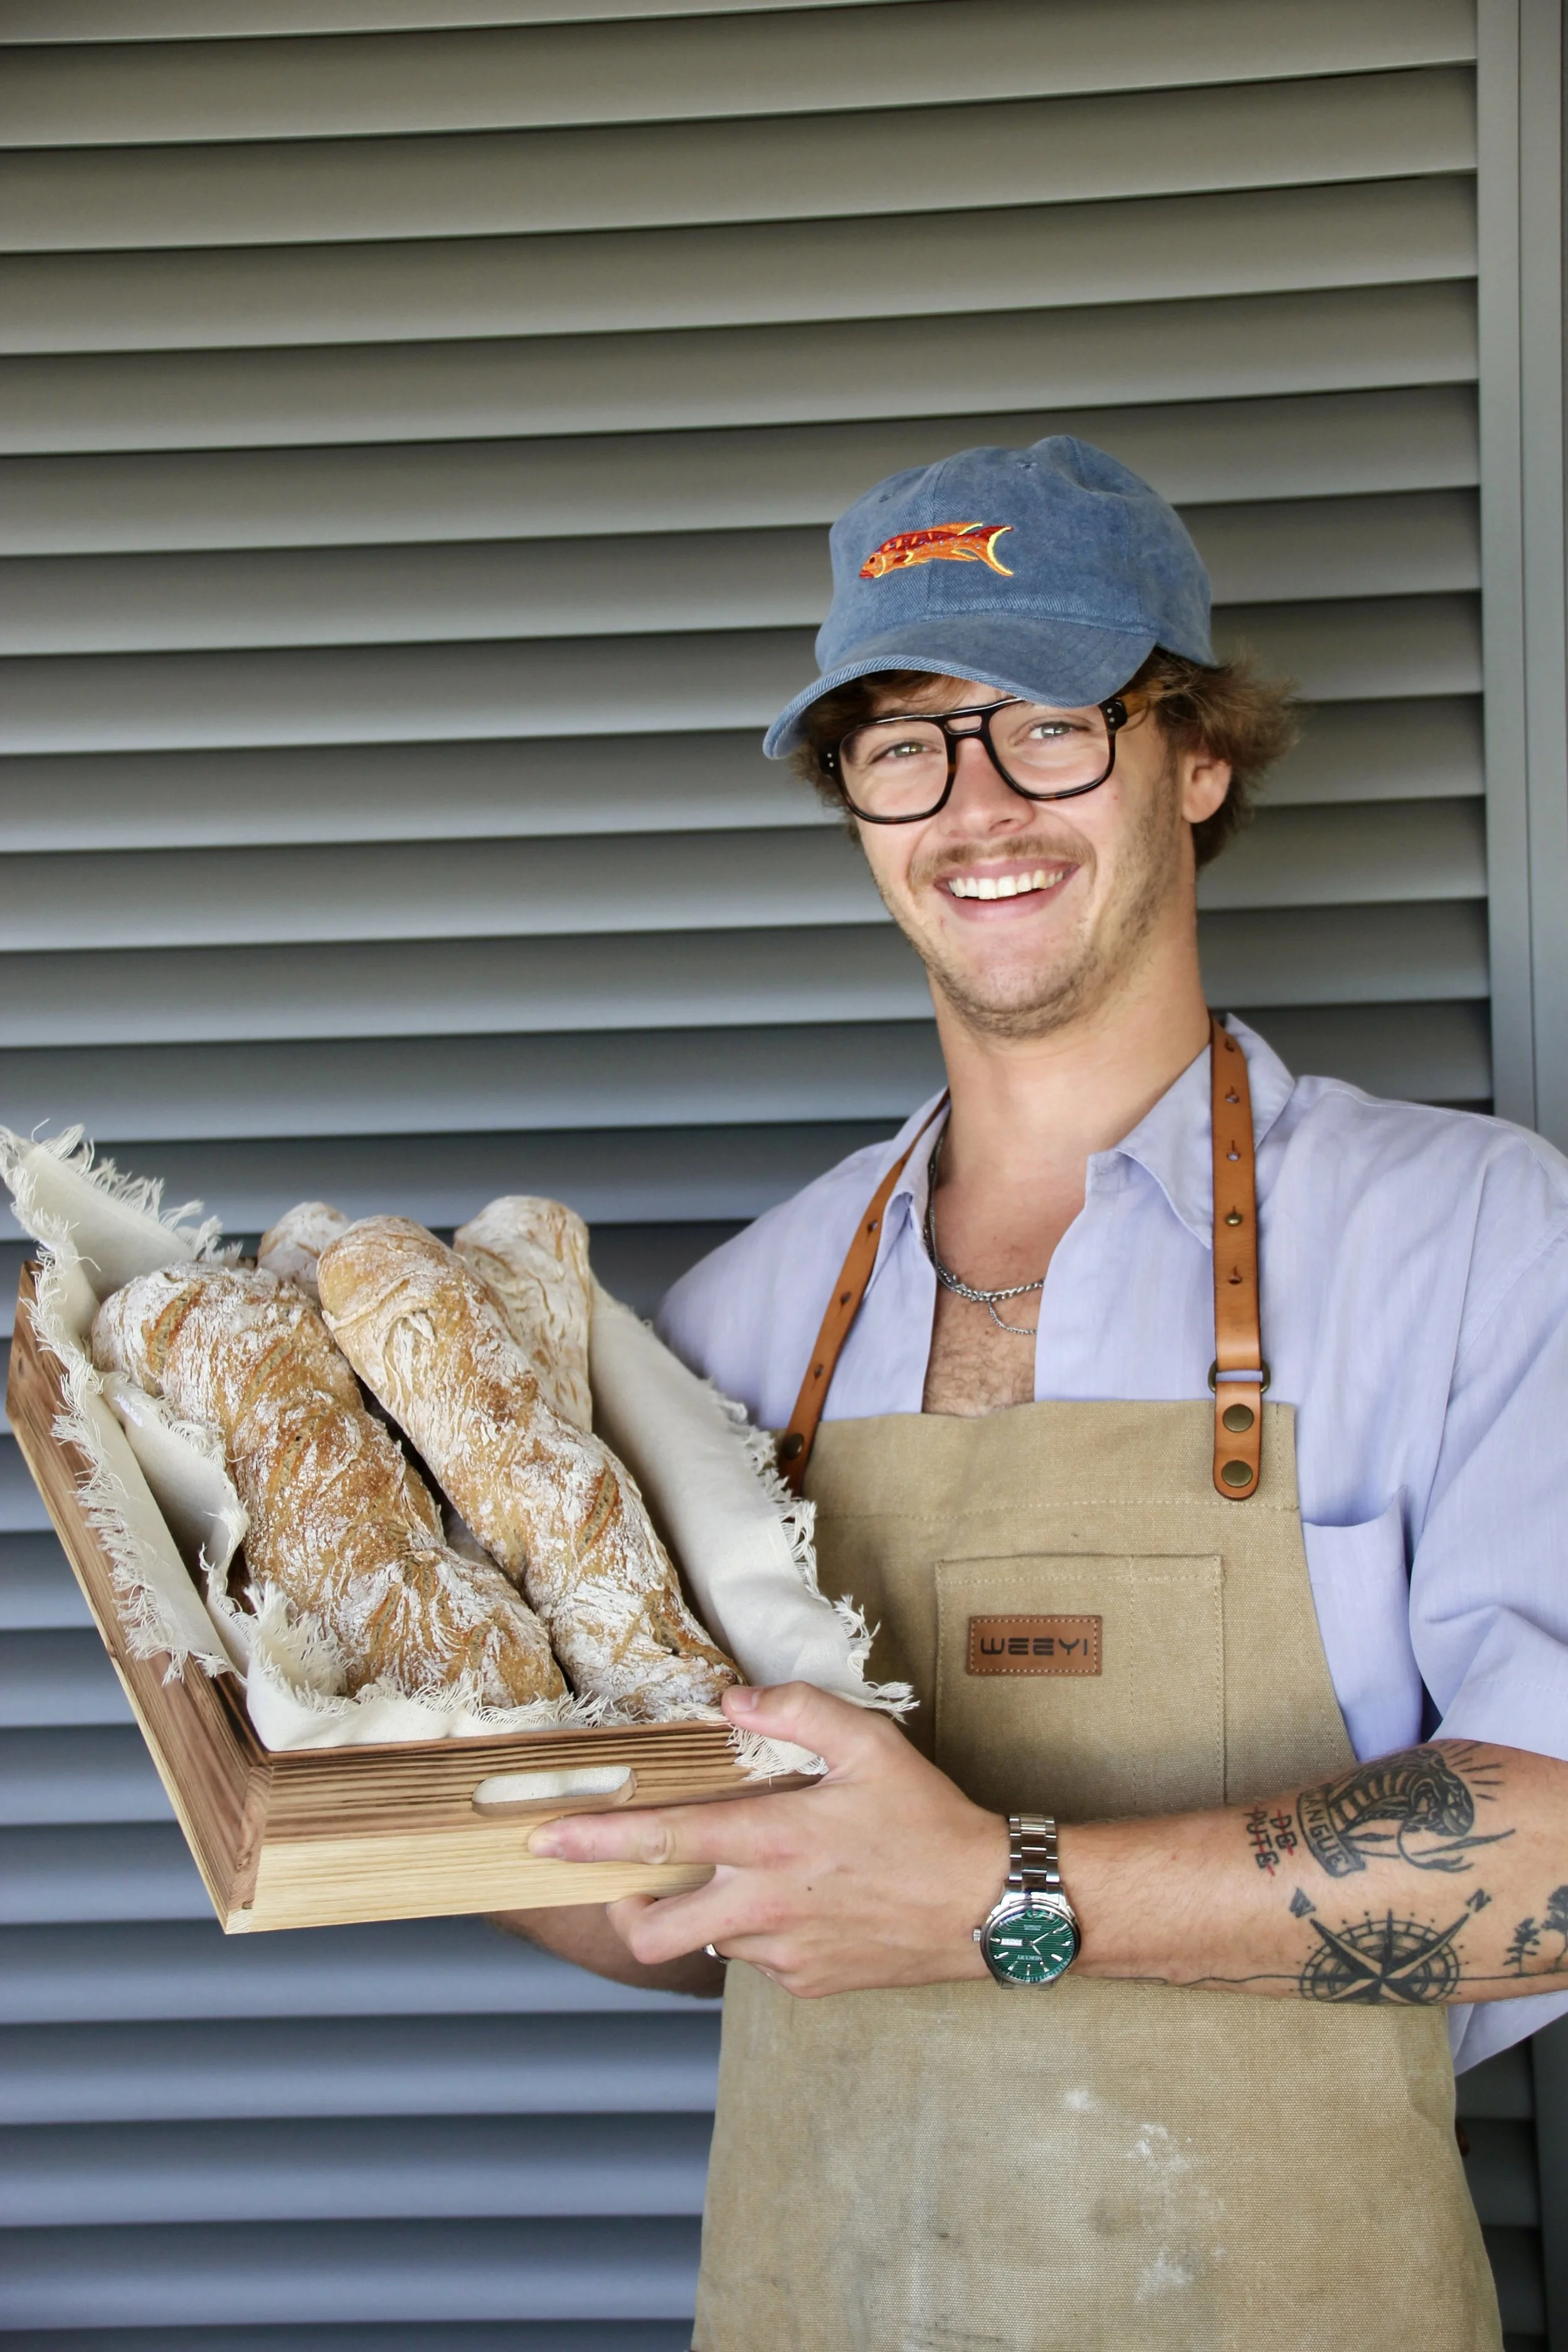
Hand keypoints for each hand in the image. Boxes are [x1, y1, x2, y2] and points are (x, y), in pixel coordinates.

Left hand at [527, 1682, 1009, 1997]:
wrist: (990, 1907)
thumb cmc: (929, 1821)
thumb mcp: (869, 1745)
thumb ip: (794, 1711)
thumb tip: (730, 1701)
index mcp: (771, 1840)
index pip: (659, 1842)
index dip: (592, 1842)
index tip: (542, 1840)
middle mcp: (764, 1905)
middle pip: (652, 1931)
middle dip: (623, 1908)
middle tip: (633, 1880)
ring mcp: (784, 1953)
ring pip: (709, 1938)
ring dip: (708, 1908)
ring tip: (756, 1871)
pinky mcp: (807, 1983)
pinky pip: (757, 1958)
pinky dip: (759, 1929)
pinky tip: (804, 1901)